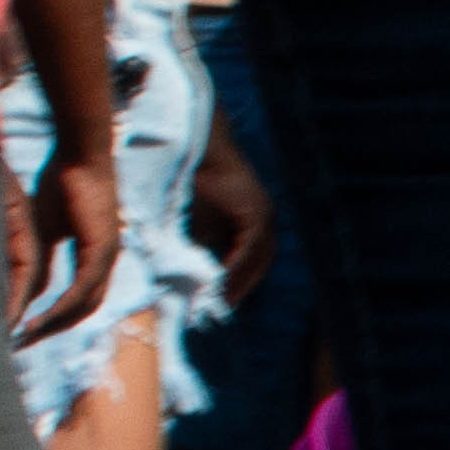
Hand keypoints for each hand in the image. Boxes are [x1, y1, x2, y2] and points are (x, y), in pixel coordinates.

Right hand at [12, 145, 114, 341]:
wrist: (81, 155)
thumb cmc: (63, 182)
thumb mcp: (46, 228)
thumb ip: (42, 258)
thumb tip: (27, 288)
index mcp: (96, 258)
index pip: (80, 300)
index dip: (56, 318)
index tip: (29, 330)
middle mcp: (107, 262)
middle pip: (84, 310)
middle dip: (54, 329)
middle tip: (25, 343)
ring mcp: (109, 257)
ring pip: (85, 305)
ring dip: (56, 324)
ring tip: (28, 336)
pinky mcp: (103, 250)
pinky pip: (83, 288)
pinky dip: (63, 306)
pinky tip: (42, 319)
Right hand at [192, 114, 272, 304]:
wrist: (191, 143)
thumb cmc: (187, 178)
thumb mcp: (193, 219)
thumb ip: (197, 244)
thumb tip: (187, 277)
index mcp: (252, 221)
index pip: (251, 261)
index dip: (238, 282)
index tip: (221, 303)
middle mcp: (263, 217)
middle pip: (258, 262)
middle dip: (241, 285)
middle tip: (222, 307)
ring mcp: (262, 213)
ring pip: (257, 257)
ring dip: (240, 279)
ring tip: (219, 298)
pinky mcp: (255, 210)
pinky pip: (250, 247)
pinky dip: (236, 265)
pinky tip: (221, 279)